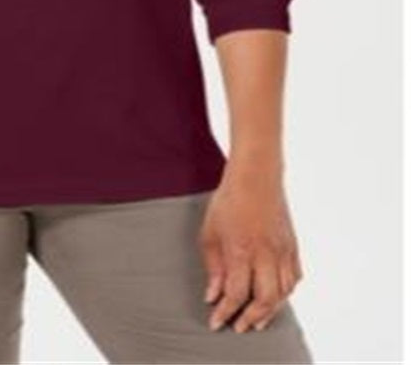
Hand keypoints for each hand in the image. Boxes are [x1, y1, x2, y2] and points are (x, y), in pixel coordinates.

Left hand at [199, 161, 302, 332]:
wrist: (256, 178)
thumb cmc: (228, 202)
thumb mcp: (210, 234)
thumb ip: (213, 268)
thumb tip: (213, 296)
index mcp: (242, 250)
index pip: (235, 293)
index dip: (225, 312)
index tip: (217, 323)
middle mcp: (266, 254)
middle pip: (265, 299)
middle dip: (251, 318)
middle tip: (238, 327)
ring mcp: (283, 251)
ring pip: (283, 292)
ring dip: (270, 310)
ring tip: (255, 319)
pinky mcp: (293, 246)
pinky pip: (294, 278)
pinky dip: (285, 293)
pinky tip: (274, 297)